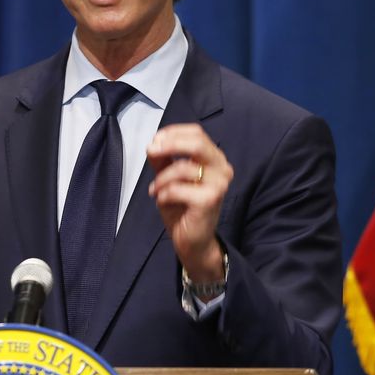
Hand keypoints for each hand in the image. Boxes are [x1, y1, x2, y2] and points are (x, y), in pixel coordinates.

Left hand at [146, 124, 232, 281]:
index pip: (196, 132)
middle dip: (169, 145)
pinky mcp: (209, 200)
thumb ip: (162, 160)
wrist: (194, 241)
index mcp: (215, 159)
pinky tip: (162, 201)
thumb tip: (153, 144)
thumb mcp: (169, 178)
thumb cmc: (183, 207)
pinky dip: (164, 194)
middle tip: (151, 151)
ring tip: (155, 190)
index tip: (154, 142)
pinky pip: (177, 188)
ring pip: (182, 168)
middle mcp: (222, 168)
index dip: (172, 133)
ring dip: (161, 179)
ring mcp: (219, 184)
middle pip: (196, 142)